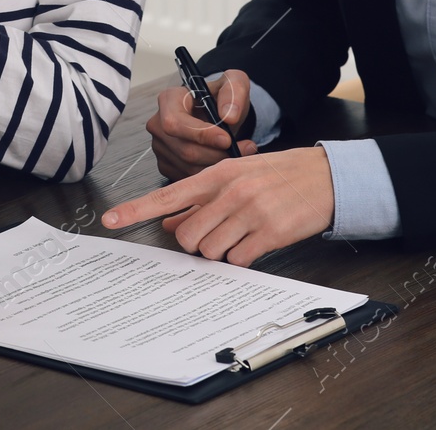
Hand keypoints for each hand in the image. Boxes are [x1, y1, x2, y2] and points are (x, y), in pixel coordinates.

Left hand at [101, 147, 334, 265]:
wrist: (324, 177)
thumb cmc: (277, 177)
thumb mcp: (236, 178)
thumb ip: (201, 200)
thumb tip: (169, 223)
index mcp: (216, 175)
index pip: (167, 195)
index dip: (136, 210)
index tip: (110, 220)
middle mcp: (229, 192)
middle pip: (188, 236)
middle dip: (197, 244)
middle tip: (217, 235)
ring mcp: (249, 212)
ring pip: (211, 251)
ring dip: (222, 252)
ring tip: (242, 234)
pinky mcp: (270, 232)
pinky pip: (239, 260)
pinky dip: (243, 259)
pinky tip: (257, 243)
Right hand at [147, 68, 257, 180]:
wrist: (219, 114)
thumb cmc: (221, 98)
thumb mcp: (234, 84)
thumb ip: (234, 93)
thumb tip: (229, 116)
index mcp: (169, 100)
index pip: (175, 122)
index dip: (200, 134)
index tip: (227, 139)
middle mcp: (158, 123)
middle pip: (184, 149)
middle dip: (217, 154)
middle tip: (243, 148)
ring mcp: (160, 146)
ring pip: (188, 167)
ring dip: (218, 165)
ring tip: (240, 153)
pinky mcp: (166, 164)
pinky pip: (188, 177)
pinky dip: (210, 174)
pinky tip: (224, 161)